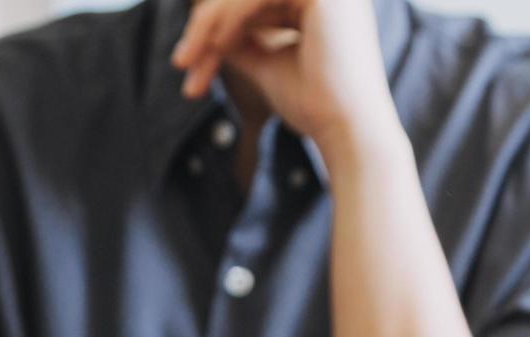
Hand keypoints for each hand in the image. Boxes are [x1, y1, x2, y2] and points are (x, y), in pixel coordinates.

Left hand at [172, 0, 402, 164]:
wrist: (348, 131)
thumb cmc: (314, 106)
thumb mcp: (266, 63)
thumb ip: (240, 40)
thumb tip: (205, 28)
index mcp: (319, 2)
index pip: (253, 2)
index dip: (216, 27)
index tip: (189, 63)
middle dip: (207, 24)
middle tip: (181, 61)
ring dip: (211, 23)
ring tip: (191, 61)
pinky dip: (229, 19)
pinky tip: (217, 47)